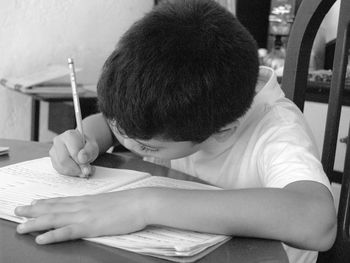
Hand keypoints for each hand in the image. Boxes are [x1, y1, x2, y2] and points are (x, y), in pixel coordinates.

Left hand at [14, 189, 146, 243]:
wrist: (141, 202)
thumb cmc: (130, 202)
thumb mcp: (111, 201)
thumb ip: (99, 205)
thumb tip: (94, 209)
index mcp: (88, 200)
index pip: (62, 201)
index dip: (46, 202)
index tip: (34, 202)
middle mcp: (82, 205)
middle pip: (53, 208)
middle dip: (34, 211)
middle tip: (18, 211)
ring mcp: (85, 215)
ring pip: (54, 219)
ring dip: (35, 223)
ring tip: (20, 227)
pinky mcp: (90, 226)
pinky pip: (67, 232)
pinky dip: (52, 235)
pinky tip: (40, 239)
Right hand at [49, 129, 98, 176]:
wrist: (83, 145)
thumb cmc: (87, 145)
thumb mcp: (93, 147)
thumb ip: (89, 152)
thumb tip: (82, 159)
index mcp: (69, 135)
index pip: (73, 153)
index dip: (81, 163)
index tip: (89, 168)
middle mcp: (58, 141)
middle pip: (63, 161)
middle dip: (76, 169)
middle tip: (86, 171)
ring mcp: (53, 151)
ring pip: (61, 167)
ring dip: (74, 172)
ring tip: (83, 170)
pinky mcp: (53, 160)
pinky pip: (59, 170)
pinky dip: (70, 173)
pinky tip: (77, 169)